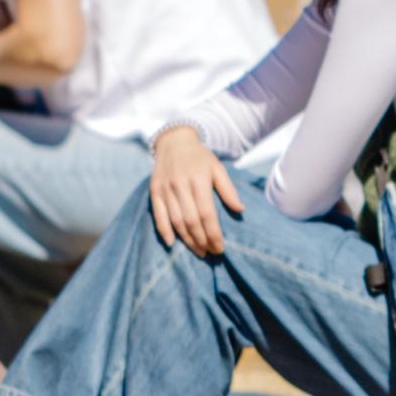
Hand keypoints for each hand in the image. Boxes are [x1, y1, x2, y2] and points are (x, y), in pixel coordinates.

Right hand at [148, 125, 244, 256]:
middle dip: (202, 240)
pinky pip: (158, 215)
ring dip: (187, 239)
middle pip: (191, 220)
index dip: (214, 233)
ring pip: (176, 220)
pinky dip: (164, 230)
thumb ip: (228, 189)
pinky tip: (172, 243)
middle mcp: (180, 185)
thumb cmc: (200, 158)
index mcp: (199, 180)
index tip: (220, 247)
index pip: (207, 214)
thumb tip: (240, 210)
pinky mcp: (154, 191)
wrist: (174, 141)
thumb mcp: (218, 168)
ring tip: (198, 251)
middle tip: (210, 253)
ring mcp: (165, 188)